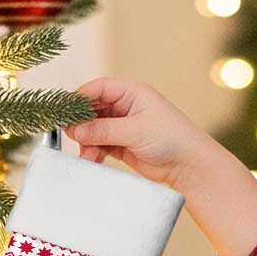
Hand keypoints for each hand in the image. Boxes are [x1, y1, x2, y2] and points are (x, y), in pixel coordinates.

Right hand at [64, 76, 216, 194]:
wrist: (190, 167)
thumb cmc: (172, 139)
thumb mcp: (135, 130)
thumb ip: (104, 130)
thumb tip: (76, 130)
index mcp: (132, 93)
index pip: (98, 89)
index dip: (81, 98)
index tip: (66, 112)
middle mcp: (126, 108)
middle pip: (93, 110)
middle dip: (82, 124)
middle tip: (72, 136)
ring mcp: (124, 127)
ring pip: (95, 130)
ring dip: (87, 142)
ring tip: (87, 155)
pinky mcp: (124, 146)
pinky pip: (101, 145)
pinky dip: (94, 152)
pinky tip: (93, 160)